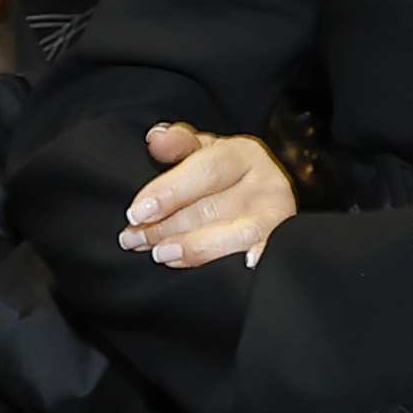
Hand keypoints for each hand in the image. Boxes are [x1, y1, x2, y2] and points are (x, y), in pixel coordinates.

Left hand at [120, 119, 296, 266]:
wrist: (266, 197)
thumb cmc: (226, 178)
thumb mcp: (204, 153)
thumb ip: (178, 144)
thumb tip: (155, 138)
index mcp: (243, 154)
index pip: (204, 172)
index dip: (169, 192)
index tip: (137, 212)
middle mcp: (266, 182)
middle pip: (211, 208)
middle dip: (166, 227)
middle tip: (133, 239)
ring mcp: (277, 217)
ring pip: (232, 235)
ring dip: (191, 248)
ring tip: (160, 254)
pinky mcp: (279, 245)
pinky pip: (256, 256)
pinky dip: (234, 262)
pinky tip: (218, 274)